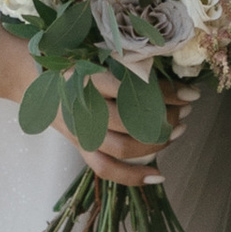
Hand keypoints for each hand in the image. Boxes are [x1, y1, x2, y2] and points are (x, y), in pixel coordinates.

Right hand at [72, 66, 188, 189]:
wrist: (40, 80)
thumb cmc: (78, 62)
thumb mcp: (101, 55)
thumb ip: (130, 64)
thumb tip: (174, 73)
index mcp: (88, 79)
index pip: (134, 90)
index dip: (166, 94)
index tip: (190, 93)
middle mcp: (84, 109)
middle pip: (130, 121)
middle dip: (165, 119)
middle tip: (186, 111)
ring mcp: (81, 133)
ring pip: (122, 148)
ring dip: (155, 143)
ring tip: (179, 130)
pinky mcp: (81, 148)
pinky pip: (106, 170)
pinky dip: (133, 176)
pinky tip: (159, 175)